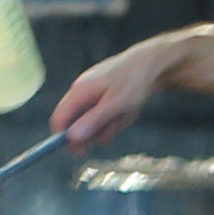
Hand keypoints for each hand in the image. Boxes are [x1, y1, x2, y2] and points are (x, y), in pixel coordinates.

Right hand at [51, 35, 176, 150]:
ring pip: (92, 121)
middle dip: (91, 133)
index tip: (77, 151)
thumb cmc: (134, 81)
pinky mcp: (104, 95)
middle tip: (107, 137)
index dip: (63, 137)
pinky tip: (128, 112)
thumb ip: (93, 120)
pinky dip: (114, 119)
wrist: (154, 63)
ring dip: (107, 126)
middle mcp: (82, 91)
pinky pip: (104, 115)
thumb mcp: (115, 104)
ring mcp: (93, 93)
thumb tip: (71, 137)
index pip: (59, 118)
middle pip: (75, 122)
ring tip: (124, 117)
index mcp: (79, 91)